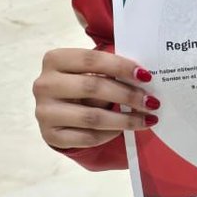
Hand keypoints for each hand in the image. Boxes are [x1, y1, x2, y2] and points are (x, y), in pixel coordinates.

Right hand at [33, 47, 159, 148]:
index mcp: (54, 59)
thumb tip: (143, 75)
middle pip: (93, 87)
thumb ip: (108, 67)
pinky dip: (109, 135)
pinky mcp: (50, 135)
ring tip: (146, 119)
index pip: (91, 59)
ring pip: (92, 117)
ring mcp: (44, 112)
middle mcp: (44, 84)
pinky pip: (86, 137)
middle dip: (128, 95)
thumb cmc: (81, 82)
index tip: (146, 76)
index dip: (120, 66)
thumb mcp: (89, 69)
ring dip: (124, 119)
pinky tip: (122, 130)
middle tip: (152, 102)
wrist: (58, 110)